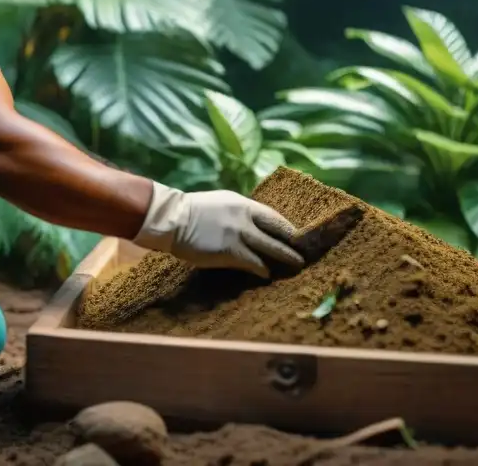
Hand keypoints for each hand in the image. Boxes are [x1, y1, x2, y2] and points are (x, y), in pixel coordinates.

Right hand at [132, 182, 304, 276]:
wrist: (172, 219)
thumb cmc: (192, 213)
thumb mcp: (220, 203)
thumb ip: (238, 212)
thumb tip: (252, 224)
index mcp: (242, 203)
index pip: (273, 216)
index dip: (287, 227)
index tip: (298, 236)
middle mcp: (245, 217)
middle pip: (277, 230)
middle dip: (293, 242)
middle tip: (306, 252)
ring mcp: (239, 234)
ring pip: (270, 247)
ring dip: (285, 257)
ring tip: (296, 264)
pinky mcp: (230, 251)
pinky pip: (253, 262)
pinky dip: (262, 269)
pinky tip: (267, 274)